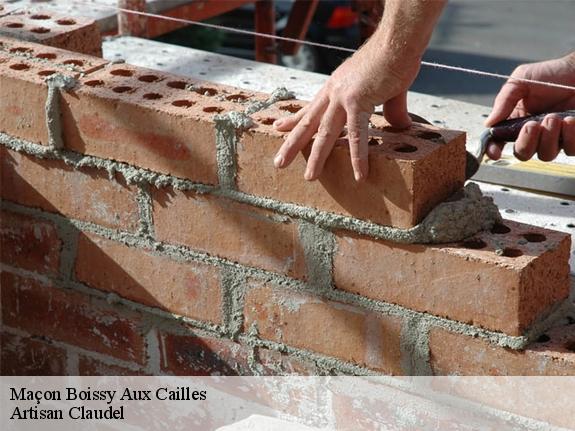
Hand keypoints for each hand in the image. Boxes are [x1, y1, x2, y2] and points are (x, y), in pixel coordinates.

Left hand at [272, 42, 418, 181]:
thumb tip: (402, 127)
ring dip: (316, 157)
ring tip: (310, 177)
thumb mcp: (387, 89)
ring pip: (325, 133)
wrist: (398, 40)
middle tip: (278, 162)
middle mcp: (333, 93)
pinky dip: (358, 157)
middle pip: (308, 123)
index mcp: (335, 87)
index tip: (279, 128)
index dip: (293, 120)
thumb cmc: (393, 58)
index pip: (310, 108)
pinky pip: (357, 135)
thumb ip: (391, 111)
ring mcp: (343, 97)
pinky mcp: (359, 102)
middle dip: (292, 144)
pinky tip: (359, 175)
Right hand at [485, 53, 574, 160]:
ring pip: (545, 155)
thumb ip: (503, 101)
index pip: (499, 142)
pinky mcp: (573, 138)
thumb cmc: (552, 73)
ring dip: (549, 137)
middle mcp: (533, 133)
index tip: (496, 152)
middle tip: (533, 124)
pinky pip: (569, 150)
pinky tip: (571, 120)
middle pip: (522, 154)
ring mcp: (554, 138)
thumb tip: (489, 123)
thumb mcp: (520, 80)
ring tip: (556, 117)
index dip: (494, 150)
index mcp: (515, 121)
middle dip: (526, 142)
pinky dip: (570, 137)